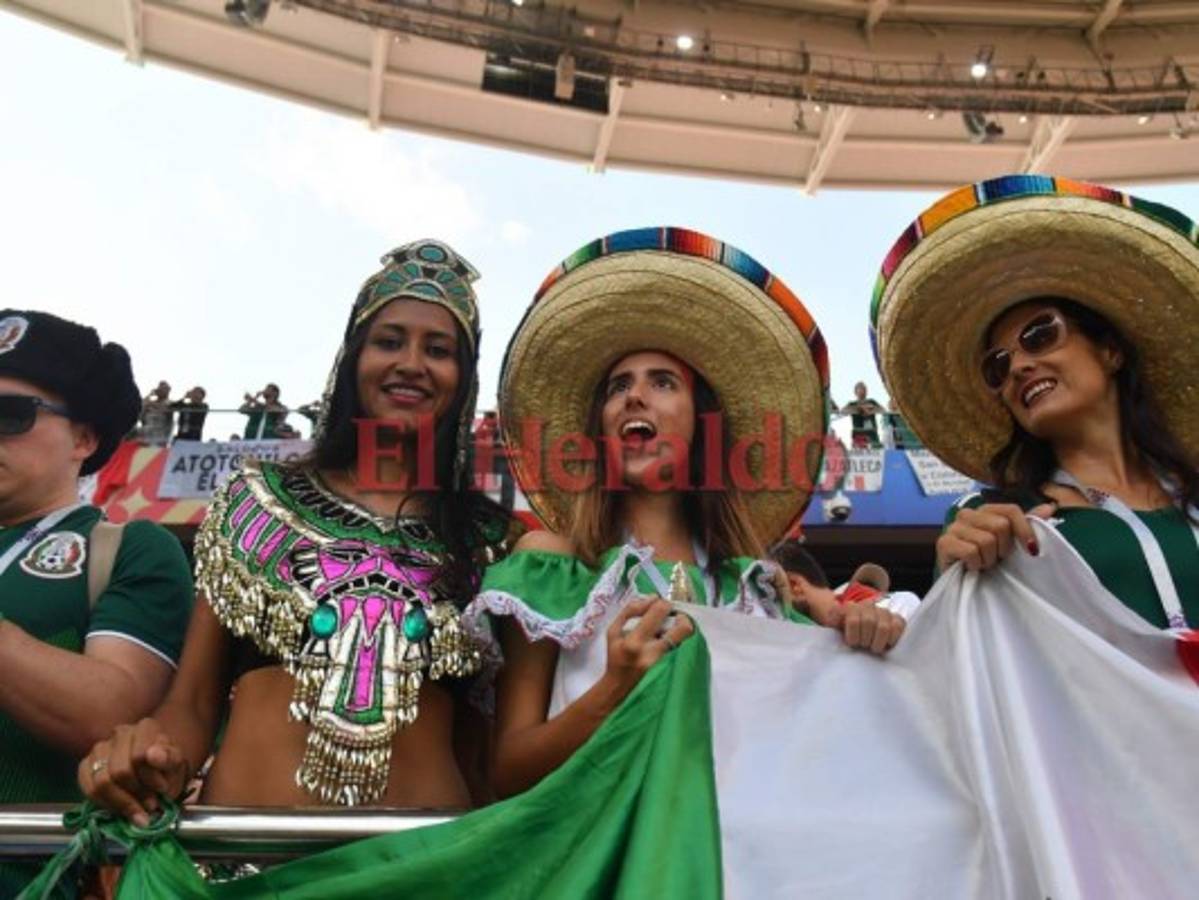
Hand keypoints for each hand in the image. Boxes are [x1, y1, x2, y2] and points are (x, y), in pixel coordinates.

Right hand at [77, 718, 190, 825]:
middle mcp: (120, 733)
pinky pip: (88, 788)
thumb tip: (153, 754)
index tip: (162, 790)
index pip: (139, 756)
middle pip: (120, 771)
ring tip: (139, 811)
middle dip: (137, 793)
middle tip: (151, 805)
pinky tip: (121, 810)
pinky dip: (105, 804)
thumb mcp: (176, 765)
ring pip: (102, 782)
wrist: (155, 775)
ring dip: (121, 802)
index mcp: (145, 728)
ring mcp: (100, 748)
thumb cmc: (166, 769)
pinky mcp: (86, 765)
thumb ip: (168, 758)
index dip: (150, 778)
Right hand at [601, 597, 693, 699]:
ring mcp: (664, 662)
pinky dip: (678, 637)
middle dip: (680, 615)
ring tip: (672, 626)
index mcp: (635, 641)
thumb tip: (653, 598)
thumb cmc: (615, 655)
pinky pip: (682, 645)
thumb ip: (630, 610)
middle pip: (683, 627)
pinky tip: (667, 638)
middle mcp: (653, 653)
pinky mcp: (670, 666)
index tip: (658, 604)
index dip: (663, 603)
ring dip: (682, 626)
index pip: (659, 612)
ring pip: (686, 637)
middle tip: (672, 614)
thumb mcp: (613, 630)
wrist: (619, 685)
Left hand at [823, 602, 904, 654]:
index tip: (852, 644)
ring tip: (873, 648)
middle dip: (865, 640)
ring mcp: (883, 612)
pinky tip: (886, 644)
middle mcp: (868, 606)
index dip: (853, 637)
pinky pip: (898, 626)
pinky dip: (892, 638)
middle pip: (869, 622)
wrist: (859, 633)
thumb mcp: (835, 629)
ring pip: (884, 626)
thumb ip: (833, 621)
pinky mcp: (897, 619)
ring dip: (878, 642)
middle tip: (863, 646)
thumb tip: (833, 618)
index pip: (853, 620)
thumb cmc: (847, 633)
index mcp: (851, 607)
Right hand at [935, 503, 1054, 572]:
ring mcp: (953, 527)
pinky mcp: (944, 543)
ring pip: (986, 540)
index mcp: (984, 510)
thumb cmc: (988, 561)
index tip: (1031, 549)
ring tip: (983, 563)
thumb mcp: (1010, 543)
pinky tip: (971, 567)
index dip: (1024, 530)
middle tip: (996, 558)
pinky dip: (976, 564)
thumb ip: (1027, 524)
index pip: (1010, 510)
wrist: (963, 583)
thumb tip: (1049, 507)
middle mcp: (967, 514)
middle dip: (1003, 548)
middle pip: (1000, 525)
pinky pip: (971, 551)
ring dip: (989, 559)